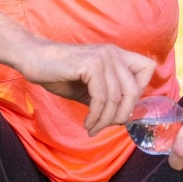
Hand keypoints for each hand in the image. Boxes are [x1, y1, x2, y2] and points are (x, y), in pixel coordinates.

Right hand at [14, 39, 155, 135]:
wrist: (33, 59)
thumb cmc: (60, 73)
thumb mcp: (90, 87)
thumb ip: (108, 97)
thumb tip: (123, 118)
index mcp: (116, 55)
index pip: (148, 69)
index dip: (140, 91)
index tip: (121, 107)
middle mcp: (113, 53)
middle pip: (134, 90)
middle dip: (121, 115)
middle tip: (106, 126)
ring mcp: (103, 57)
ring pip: (117, 98)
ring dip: (105, 120)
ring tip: (93, 128)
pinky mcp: (91, 65)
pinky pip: (101, 98)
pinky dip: (96, 115)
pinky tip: (87, 122)